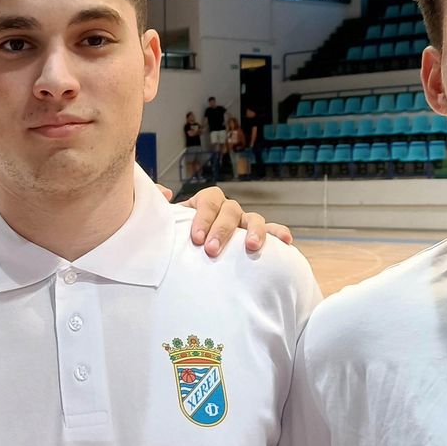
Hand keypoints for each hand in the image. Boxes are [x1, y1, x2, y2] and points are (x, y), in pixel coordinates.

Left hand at [174, 185, 292, 255]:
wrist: (189, 252)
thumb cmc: (179, 236)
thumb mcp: (166, 221)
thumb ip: (160, 206)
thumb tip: (166, 193)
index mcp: (207, 202)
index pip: (209, 200)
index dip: (203, 217)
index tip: (196, 238)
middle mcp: (227, 209)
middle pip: (229, 211)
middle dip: (222, 230)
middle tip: (212, 251)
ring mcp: (243, 221)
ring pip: (253, 218)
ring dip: (253, 231)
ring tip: (250, 247)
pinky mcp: (256, 235)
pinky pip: (272, 231)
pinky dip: (279, 233)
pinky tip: (286, 242)